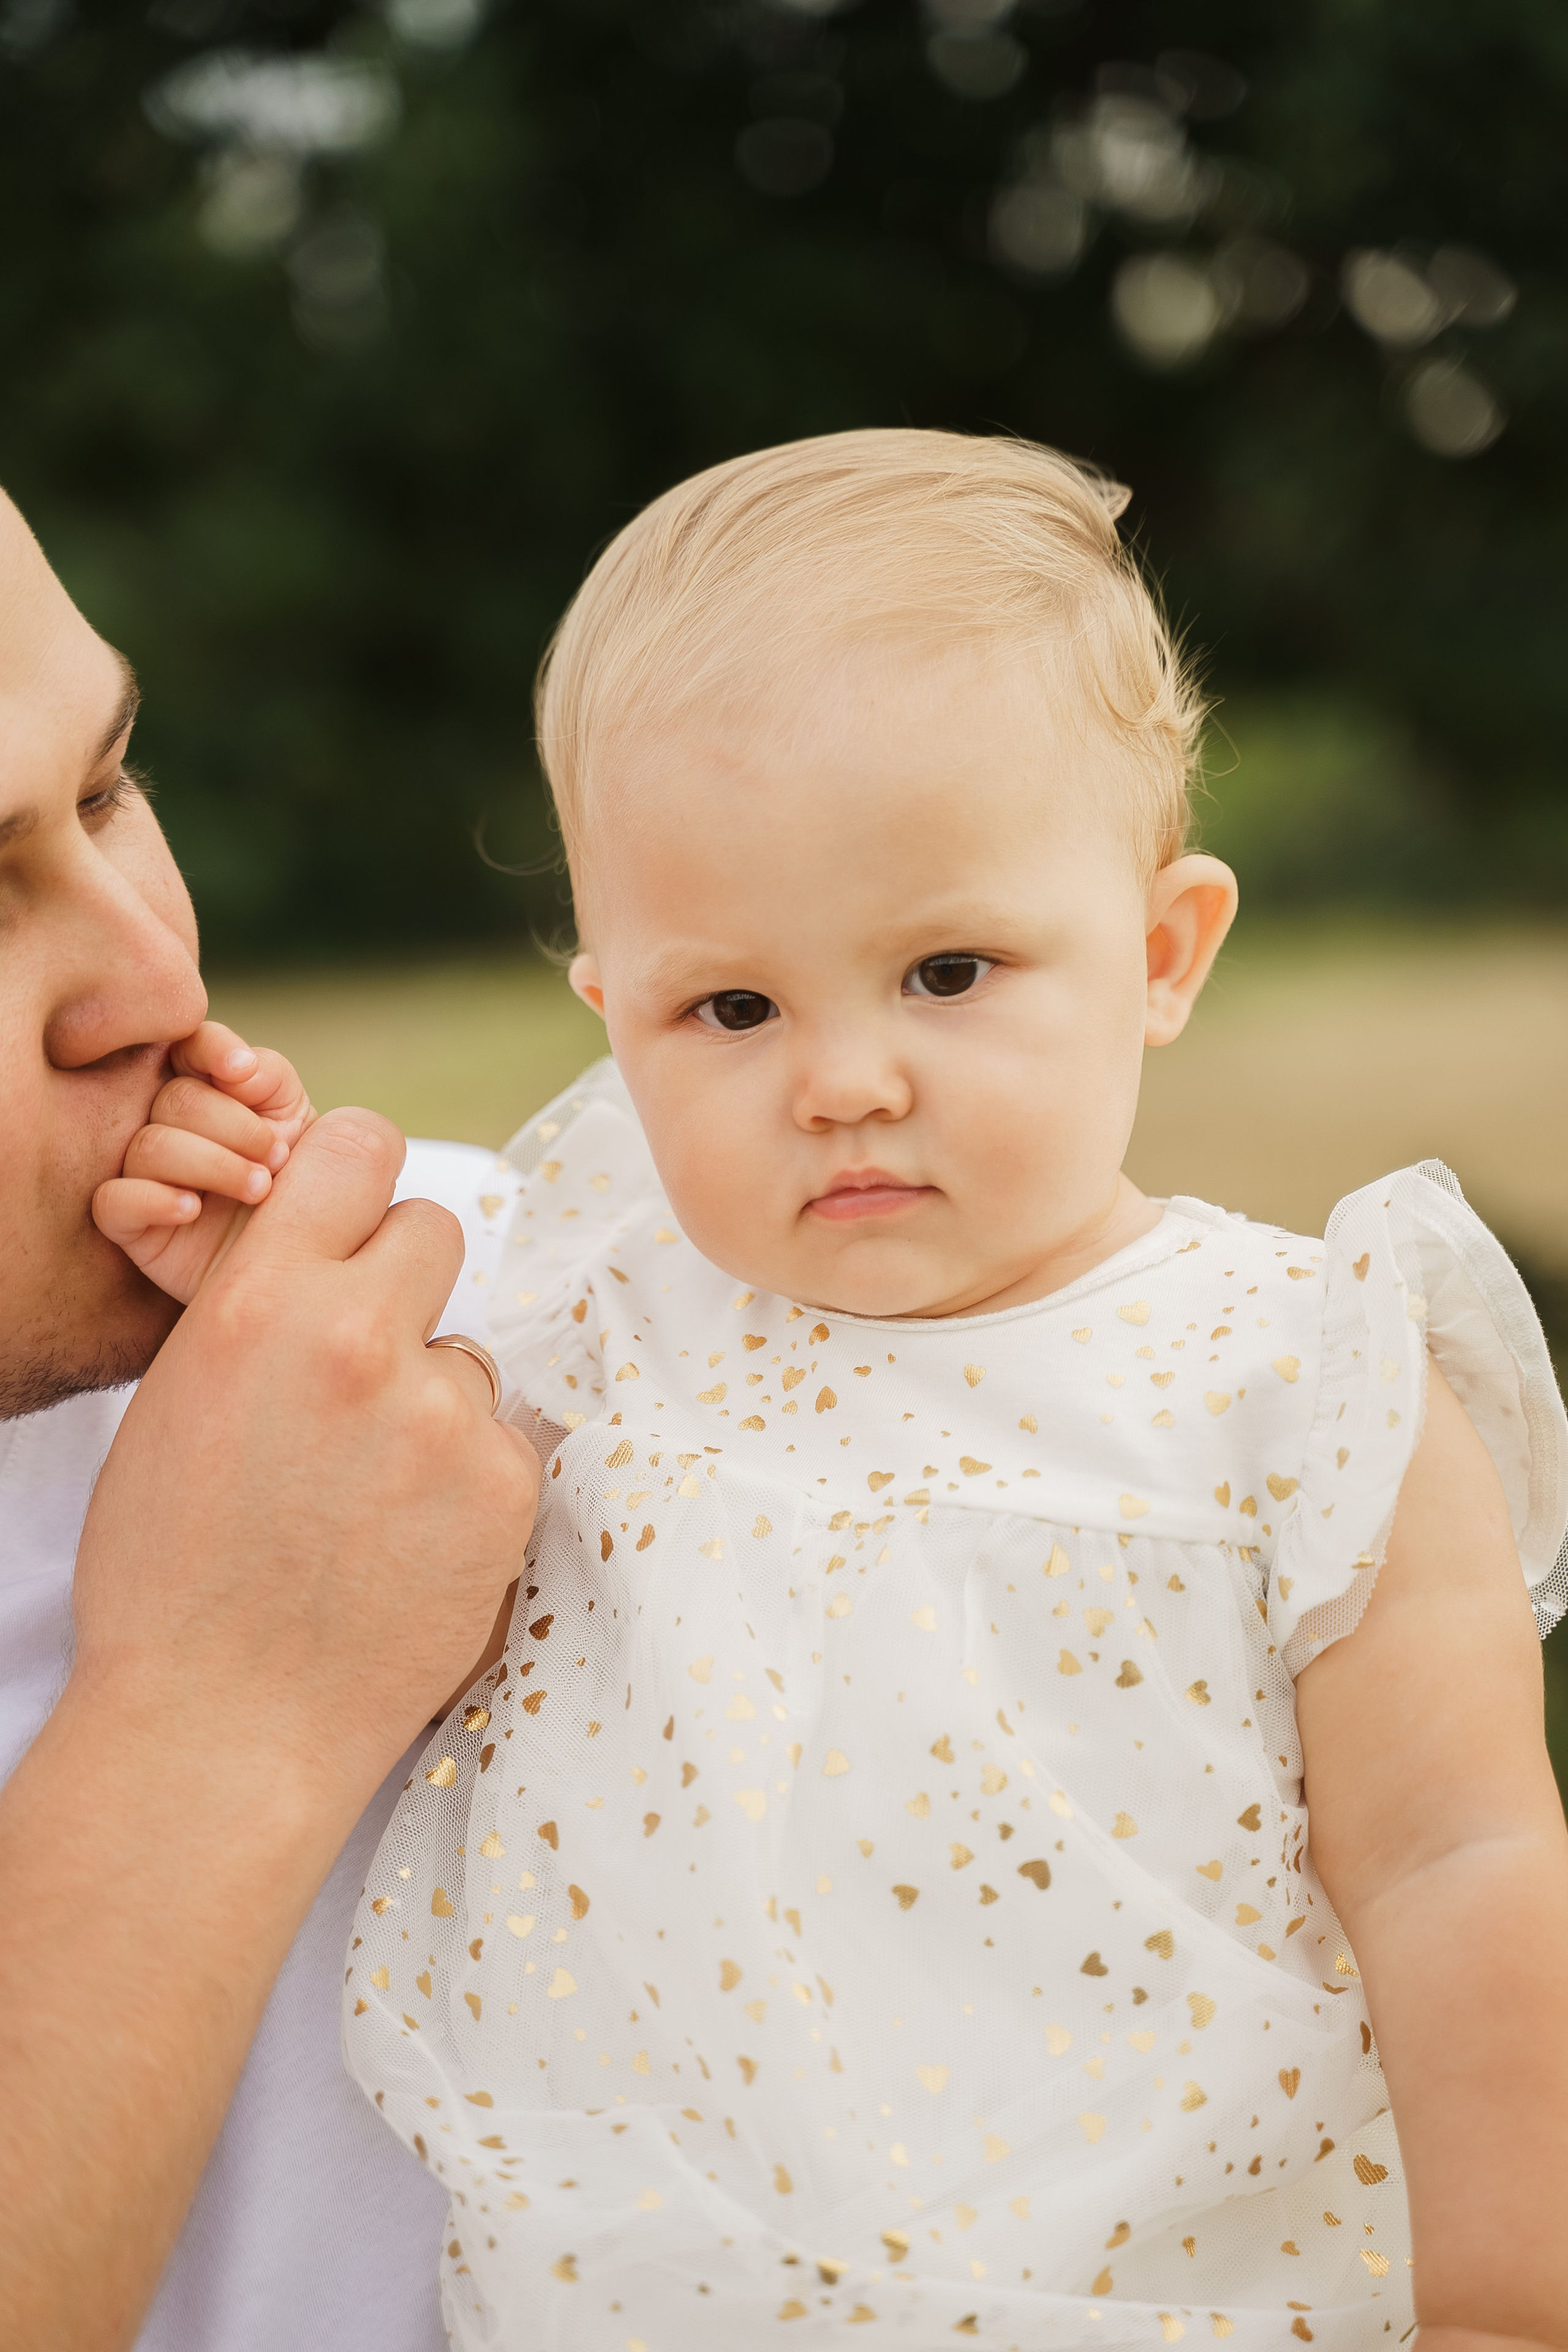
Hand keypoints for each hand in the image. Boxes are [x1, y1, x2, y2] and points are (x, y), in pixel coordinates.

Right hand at [0, 1107, 538, 2350]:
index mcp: (263, 1303)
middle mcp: (362, 1341)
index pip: (360, 1147)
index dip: (362, 1179)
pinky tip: (412, 1540)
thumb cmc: (172, 1577)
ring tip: (369, 1495)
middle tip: (368, 1362)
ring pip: (472, 1354)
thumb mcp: (177, 1403)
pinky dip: (473, 1477)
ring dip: (436, 1400)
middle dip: (406, 1282)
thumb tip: (332, 1250)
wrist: (220, 1735)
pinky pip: (508, 1438)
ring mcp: (447, 1416)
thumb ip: (262, 1308)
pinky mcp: (508, 1488)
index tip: (362, 1215)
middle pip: (437, 1230)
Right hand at [92, 1020, 315, 1304]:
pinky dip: (153, 1200)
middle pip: (176, 1099)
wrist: (305, 1260)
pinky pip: (113, 1201)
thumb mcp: (305, 1127)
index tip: (242, 1072)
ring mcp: (149, 1172)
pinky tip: (193, 1210)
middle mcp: (174, 1124)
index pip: (191, 1046)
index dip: (211, 1050)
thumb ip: (274, 1081)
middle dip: (234, 1127)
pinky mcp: (133, 1222)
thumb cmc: (305, 1187)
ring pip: (148, 1147)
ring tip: (259, 1190)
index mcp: (215, 1090)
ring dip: (211, 1165)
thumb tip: (242, 1066)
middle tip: (277, 1160)